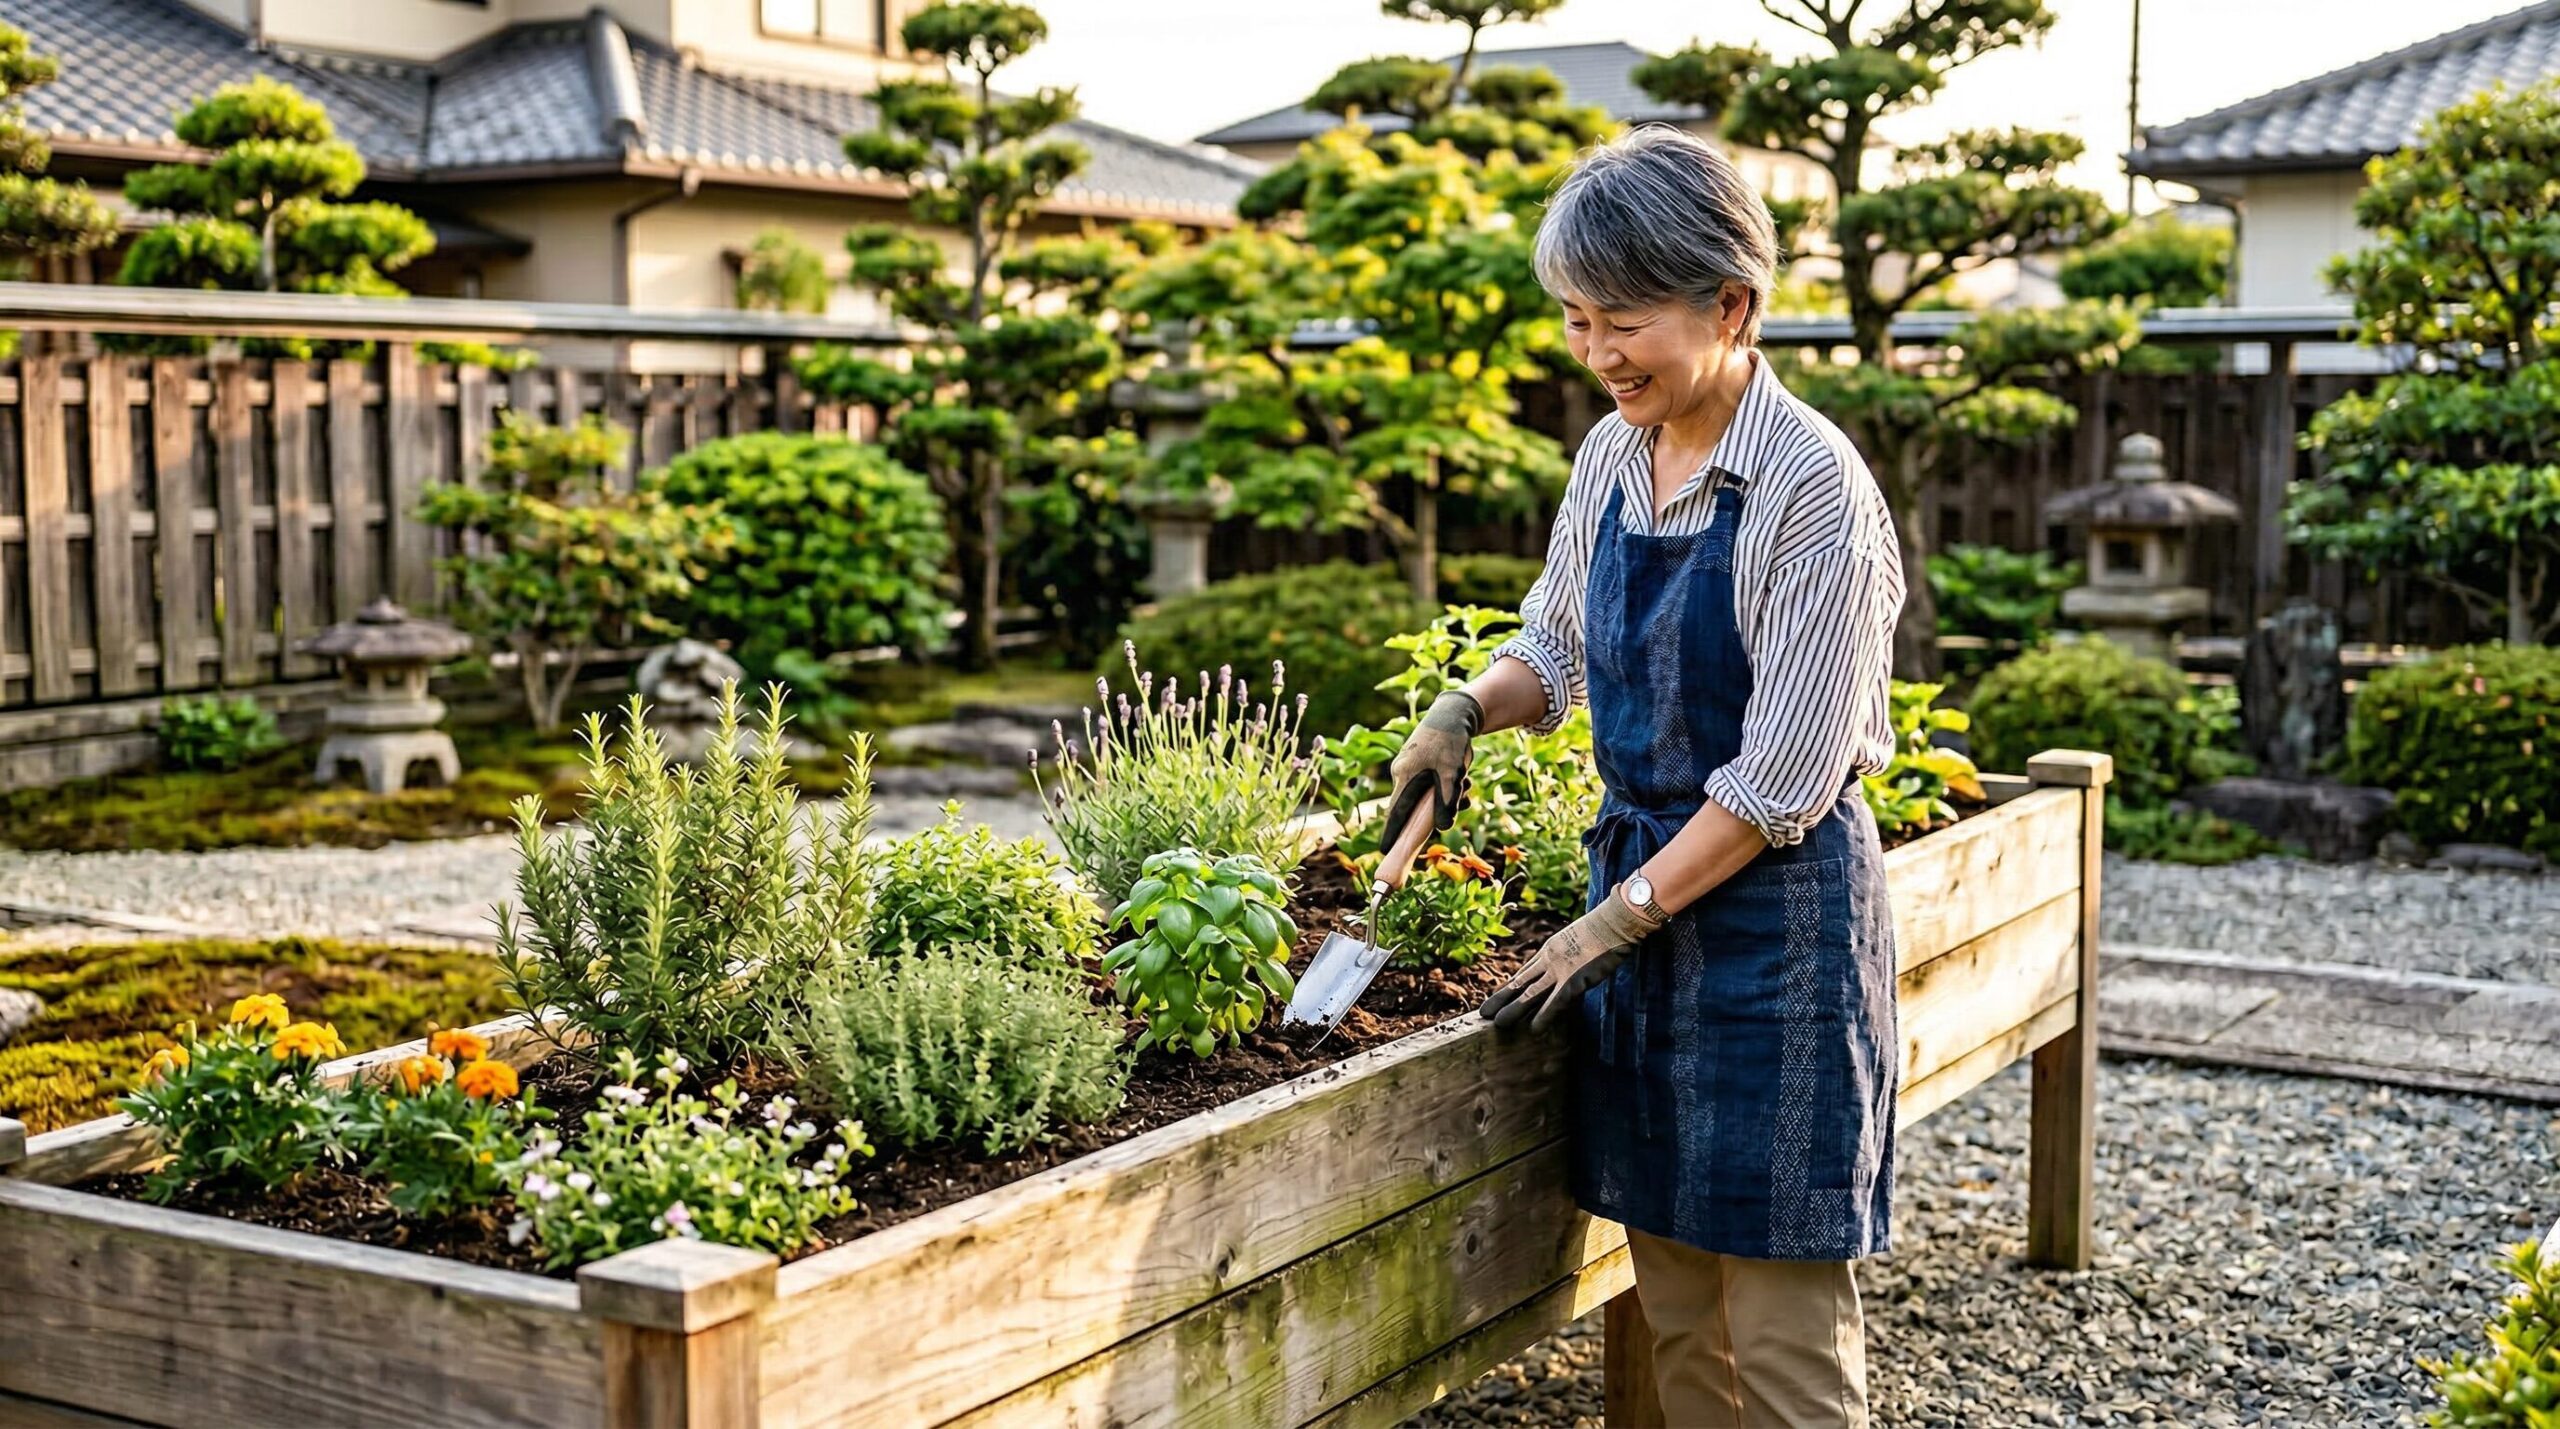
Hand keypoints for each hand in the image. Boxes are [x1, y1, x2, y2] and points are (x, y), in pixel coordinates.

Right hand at [1385, 690, 1481, 843]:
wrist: (1453, 712)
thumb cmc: (1450, 741)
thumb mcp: (1452, 773)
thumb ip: (1447, 802)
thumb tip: (1443, 827)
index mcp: (1404, 777)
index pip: (1395, 813)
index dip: (1392, 833)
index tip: (1385, 850)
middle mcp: (1402, 773)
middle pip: (1414, 805)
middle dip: (1437, 810)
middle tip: (1461, 801)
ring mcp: (1410, 767)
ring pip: (1426, 793)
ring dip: (1448, 795)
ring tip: (1467, 785)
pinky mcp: (1419, 762)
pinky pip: (1430, 782)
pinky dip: (1446, 785)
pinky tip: (1464, 778)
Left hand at [1480, 887, 1664, 1033]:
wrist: (1615, 920)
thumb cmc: (1605, 926)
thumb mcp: (1580, 936)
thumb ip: (1571, 950)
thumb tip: (1573, 956)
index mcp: (1551, 948)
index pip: (1526, 971)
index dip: (1512, 985)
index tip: (1499, 995)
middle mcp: (1550, 959)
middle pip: (1520, 982)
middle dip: (1502, 998)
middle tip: (1484, 1013)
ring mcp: (1560, 970)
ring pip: (1530, 993)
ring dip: (1513, 1010)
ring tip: (1497, 1023)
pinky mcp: (1575, 980)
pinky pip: (1555, 1002)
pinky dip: (1544, 1016)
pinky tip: (1534, 1029)